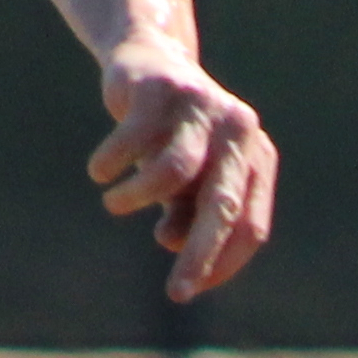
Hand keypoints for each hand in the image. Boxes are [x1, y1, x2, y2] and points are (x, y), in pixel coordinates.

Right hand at [89, 31, 277, 299]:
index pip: (250, 224)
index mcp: (256, 158)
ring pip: (173, 171)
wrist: (147, 63)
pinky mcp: (164, 88)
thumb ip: (188, 215)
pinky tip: (100, 171)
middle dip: (199, 254)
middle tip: (176, 294)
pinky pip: (134, 139)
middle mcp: (239, 131)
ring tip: (114, 204)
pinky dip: (112, 163)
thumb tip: (176, 245)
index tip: (191, 289)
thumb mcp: (188, 185)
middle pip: (223, 205)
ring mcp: (204, 105)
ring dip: (138, 198)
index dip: (223, 262)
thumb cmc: (174, 137)